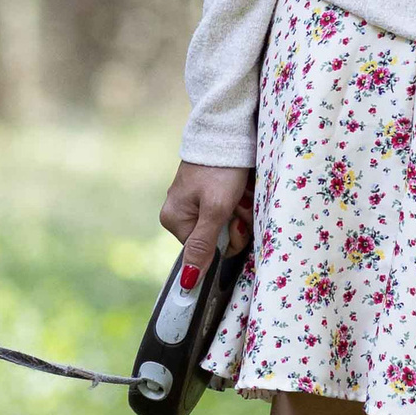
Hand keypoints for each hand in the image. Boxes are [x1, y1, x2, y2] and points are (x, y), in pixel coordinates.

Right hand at [161, 161, 252, 280]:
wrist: (226, 131)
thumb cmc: (220, 170)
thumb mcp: (215, 210)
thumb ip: (202, 246)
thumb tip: (187, 283)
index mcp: (173, 220)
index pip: (205, 251)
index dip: (226, 240)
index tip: (235, 220)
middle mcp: (180, 213)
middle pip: (216, 238)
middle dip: (235, 223)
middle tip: (240, 202)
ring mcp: (194, 202)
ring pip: (225, 224)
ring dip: (240, 211)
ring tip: (241, 191)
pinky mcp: (207, 192)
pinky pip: (227, 209)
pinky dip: (239, 201)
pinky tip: (240, 187)